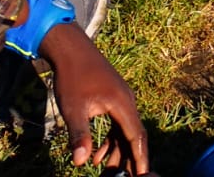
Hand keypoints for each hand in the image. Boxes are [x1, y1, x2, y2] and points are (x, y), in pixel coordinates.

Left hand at [37, 22, 150, 172]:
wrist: (71, 49)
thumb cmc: (73, 78)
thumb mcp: (74, 109)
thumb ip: (80, 135)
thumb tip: (80, 162)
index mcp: (122, 104)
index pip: (136, 136)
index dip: (139, 158)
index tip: (142, 175)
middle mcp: (127, 101)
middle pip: (133, 135)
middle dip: (128, 158)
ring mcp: (121, 98)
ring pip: (124, 130)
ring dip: (116, 150)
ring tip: (104, 169)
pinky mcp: (113, 96)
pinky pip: (118, 122)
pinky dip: (110, 139)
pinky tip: (96, 153)